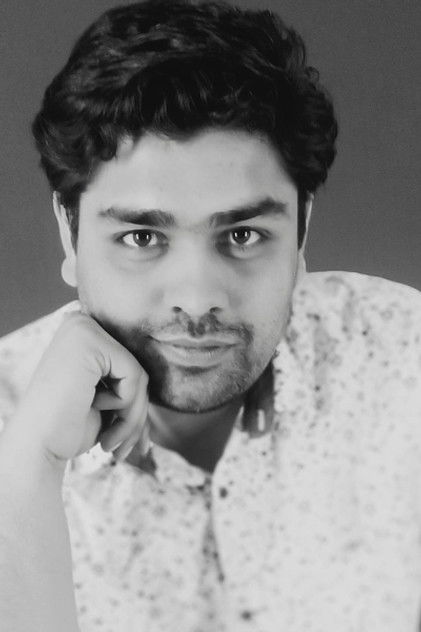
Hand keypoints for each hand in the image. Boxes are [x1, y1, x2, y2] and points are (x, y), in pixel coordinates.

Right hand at [8, 312, 148, 468]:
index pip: (130, 366)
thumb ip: (132, 382)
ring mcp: (83, 328)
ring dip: (133, 417)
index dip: (135, 405)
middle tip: (122, 450)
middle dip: (137, 413)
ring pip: (139, 375)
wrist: (37, 448)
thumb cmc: (68, 428)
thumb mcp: (107, 399)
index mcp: (84, 334)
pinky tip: (95, 415)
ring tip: (111, 443)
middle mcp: (81, 322)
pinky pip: (134, 375)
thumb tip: (169, 376)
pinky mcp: (89, 340)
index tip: (133, 442)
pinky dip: (126, 405)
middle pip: (137, 368)